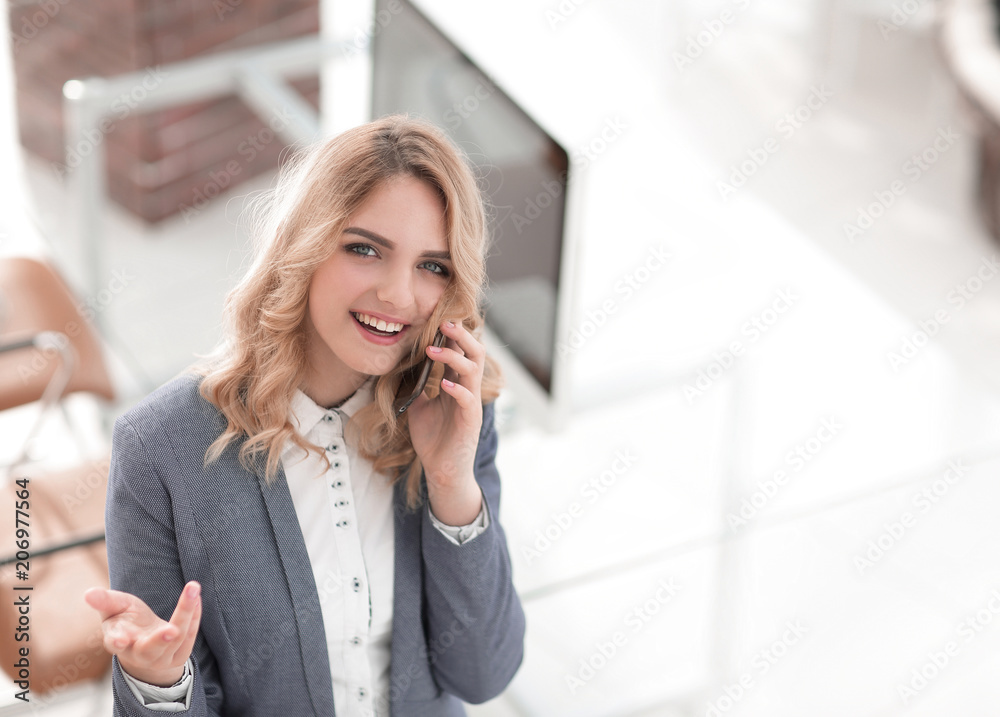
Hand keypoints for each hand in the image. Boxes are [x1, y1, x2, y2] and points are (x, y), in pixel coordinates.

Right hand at [84, 581, 201, 686]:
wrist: (146, 641)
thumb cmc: (127, 621)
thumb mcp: (115, 608)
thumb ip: (105, 601)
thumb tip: (88, 593)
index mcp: (119, 642)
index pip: (116, 644)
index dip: (117, 641)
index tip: (120, 639)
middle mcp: (140, 654)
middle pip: (150, 650)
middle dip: (160, 641)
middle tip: (171, 630)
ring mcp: (161, 658)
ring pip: (176, 640)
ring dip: (186, 614)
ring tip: (193, 590)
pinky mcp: (180, 655)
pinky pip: (190, 636)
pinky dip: (194, 615)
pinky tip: (196, 597)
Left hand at [407, 319, 484, 524]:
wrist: (442, 471)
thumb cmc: (433, 438)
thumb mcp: (420, 405)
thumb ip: (419, 385)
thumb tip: (404, 365)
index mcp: (458, 384)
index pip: (461, 351)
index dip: (452, 334)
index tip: (436, 318)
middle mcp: (468, 390)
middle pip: (475, 353)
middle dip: (461, 336)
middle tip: (443, 322)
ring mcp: (471, 405)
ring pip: (473, 371)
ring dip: (454, 357)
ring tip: (433, 350)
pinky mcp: (470, 422)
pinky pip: (468, 400)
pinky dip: (457, 389)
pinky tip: (444, 384)